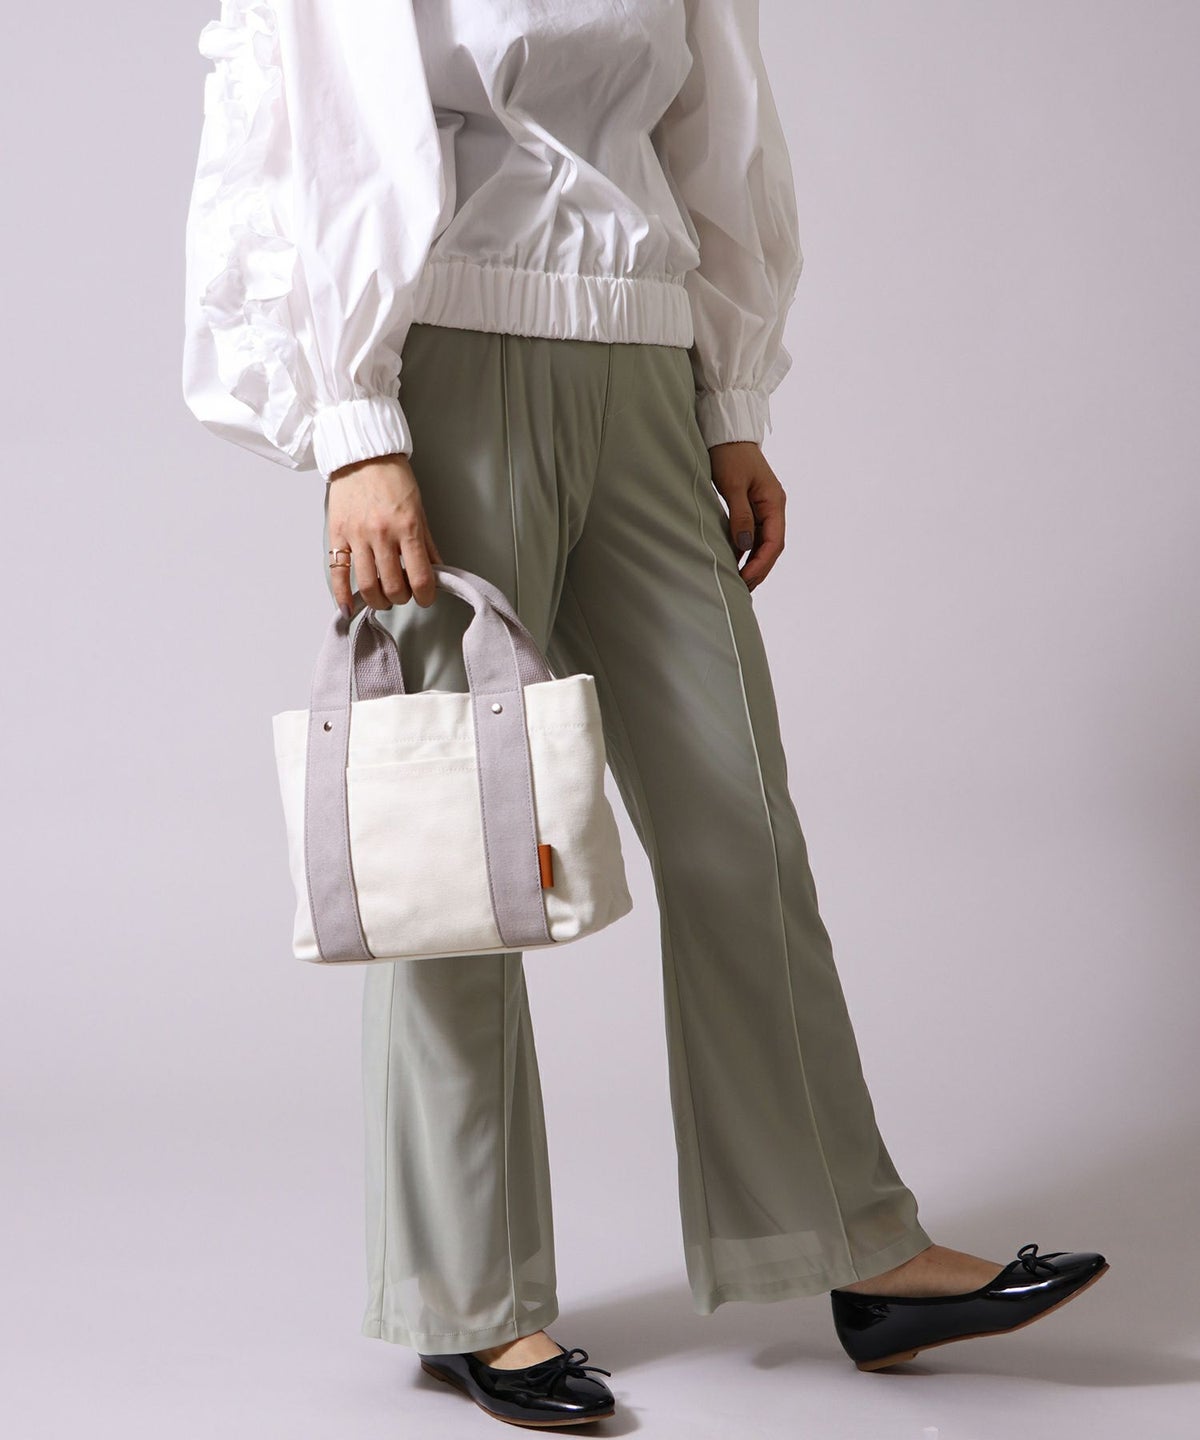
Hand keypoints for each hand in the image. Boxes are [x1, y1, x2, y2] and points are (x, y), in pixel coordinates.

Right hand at [326, 453, 444, 610]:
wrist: (362, 454)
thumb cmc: (391, 477)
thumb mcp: (419, 509)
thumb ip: (427, 543)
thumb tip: (437, 569)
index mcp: (406, 527)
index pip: (420, 577)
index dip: (426, 595)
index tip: (426, 597)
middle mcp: (381, 534)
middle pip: (393, 586)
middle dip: (402, 598)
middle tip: (405, 593)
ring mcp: (357, 536)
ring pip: (367, 585)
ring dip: (378, 600)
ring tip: (384, 597)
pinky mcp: (337, 535)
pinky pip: (337, 573)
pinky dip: (342, 595)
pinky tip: (349, 607)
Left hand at [708, 441, 785, 590]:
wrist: (726, 434)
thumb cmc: (730, 455)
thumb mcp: (733, 485)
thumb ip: (740, 516)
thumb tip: (745, 546)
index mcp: (774, 502)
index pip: (774, 542)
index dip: (761, 564)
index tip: (746, 579)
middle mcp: (773, 507)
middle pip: (771, 547)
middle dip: (759, 569)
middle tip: (742, 588)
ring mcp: (763, 508)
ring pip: (763, 543)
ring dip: (753, 563)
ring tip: (739, 582)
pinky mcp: (752, 507)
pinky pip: (752, 534)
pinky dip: (745, 550)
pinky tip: (734, 562)